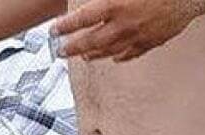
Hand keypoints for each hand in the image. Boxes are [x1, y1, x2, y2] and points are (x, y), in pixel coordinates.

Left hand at [53, 0, 198, 62]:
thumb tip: (89, 1)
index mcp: (115, 6)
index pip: (81, 20)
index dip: (64, 26)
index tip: (53, 31)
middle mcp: (123, 25)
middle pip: (90, 42)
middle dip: (72, 48)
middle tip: (60, 51)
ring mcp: (137, 37)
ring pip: (108, 51)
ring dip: (93, 54)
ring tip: (82, 56)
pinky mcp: (151, 42)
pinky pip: (131, 53)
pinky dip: (119, 57)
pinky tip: (113, 58)